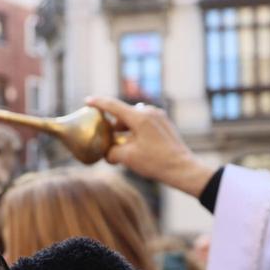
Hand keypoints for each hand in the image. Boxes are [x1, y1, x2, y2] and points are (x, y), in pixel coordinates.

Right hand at [86, 96, 215, 197]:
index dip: (98, 103)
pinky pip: (145, 122)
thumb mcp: (128, 158)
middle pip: (124, 114)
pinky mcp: (165, 123)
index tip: (87, 101)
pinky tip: (136, 145)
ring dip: (126, 129)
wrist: (182, 168)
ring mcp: (159, 116)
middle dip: (114, 125)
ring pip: (135, 118)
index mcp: (139, 117)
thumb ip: (112, 152)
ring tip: (122, 144)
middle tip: (107, 137)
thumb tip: (108, 152)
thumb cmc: (156, 162)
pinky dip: (137, 130)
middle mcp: (149, 112)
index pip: (113, 105)